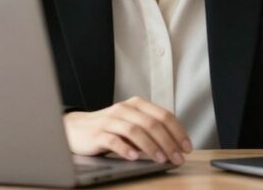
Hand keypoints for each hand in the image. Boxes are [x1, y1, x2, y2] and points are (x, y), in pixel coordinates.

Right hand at [63, 96, 192, 164]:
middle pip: (151, 123)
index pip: (163, 115)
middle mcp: (125, 109)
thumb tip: (174, 146)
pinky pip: (113, 140)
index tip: (186, 147)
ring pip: (135, 130)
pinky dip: (125, 148)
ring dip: (151, 146)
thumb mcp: (132, 125)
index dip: (178, 131)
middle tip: (177, 157)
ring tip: (160, 159)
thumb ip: (150, 130)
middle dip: (168, 142)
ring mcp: (110, 120)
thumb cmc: (109, 128)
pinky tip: (133, 157)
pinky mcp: (97, 133)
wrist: (76, 128)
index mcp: (137, 104)